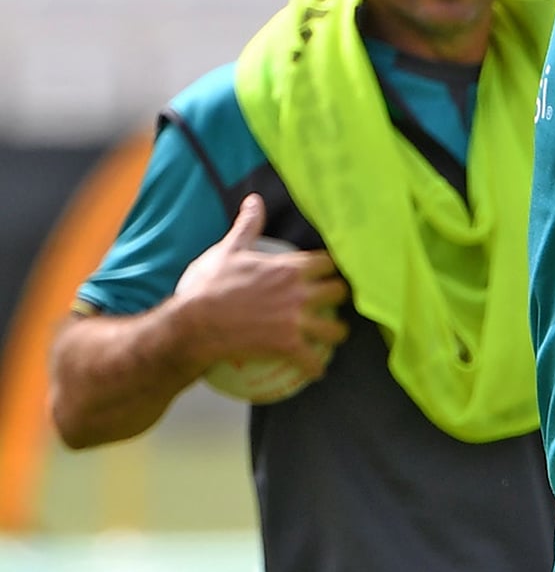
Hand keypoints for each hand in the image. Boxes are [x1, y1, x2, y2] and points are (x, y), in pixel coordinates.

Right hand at [172, 194, 348, 374]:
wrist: (195, 324)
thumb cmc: (210, 285)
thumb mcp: (230, 250)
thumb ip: (248, 225)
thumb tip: (254, 200)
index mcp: (290, 268)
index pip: (329, 262)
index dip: (334, 266)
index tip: (334, 271)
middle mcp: (300, 293)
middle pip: (340, 292)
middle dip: (341, 296)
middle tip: (337, 301)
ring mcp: (296, 321)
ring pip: (335, 328)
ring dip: (337, 333)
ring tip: (335, 335)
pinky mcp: (288, 345)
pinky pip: (311, 360)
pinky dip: (315, 367)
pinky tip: (317, 371)